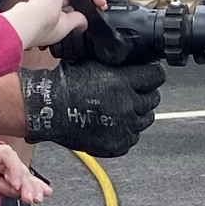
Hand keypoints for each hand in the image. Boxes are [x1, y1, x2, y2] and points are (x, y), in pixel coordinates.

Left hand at [0, 140, 51, 203]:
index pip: (7, 155)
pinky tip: (46, 192)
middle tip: (29, 198)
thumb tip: (16, 190)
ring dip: (34, 188)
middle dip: (27, 185)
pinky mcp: (19, 174)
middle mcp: (8, 158)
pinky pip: (29, 180)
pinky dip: (37, 187)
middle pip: (20, 168)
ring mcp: (15, 165)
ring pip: (27, 175)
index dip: (14, 170)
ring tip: (37, 198)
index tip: (16, 185)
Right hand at [18, 59, 166, 156]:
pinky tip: (112, 122)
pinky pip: (133, 136)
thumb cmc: (65, 85)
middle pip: (153, 98)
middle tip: (130, 91)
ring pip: (146, 118)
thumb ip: (120, 63)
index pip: (156, 76)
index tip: (148, 74)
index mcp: (121, 82)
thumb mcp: (95, 62)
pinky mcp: (117, 144)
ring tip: (119, 107)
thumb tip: (140, 61)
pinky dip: (126, 130)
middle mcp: (125, 105)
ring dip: (137, 112)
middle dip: (144, 93)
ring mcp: (122, 127)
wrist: (48, 110)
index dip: (151, 74)